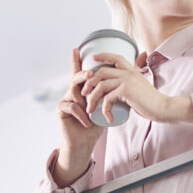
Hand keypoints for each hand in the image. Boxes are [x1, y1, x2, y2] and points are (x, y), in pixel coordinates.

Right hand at [53, 48, 105, 184]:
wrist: (84, 143)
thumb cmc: (97, 124)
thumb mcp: (108, 106)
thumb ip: (116, 93)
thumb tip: (130, 82)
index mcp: (82, 90)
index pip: (80, 72)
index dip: (77, 61)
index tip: (76, 48)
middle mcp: (72, 92)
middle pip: (75, 78)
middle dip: (83, 74)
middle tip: (91, 73)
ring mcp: (65, 101)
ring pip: (73, 91)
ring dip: (83, 93)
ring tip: (89, 95)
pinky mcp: (61, 111)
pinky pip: (71, 108)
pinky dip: (82, 114)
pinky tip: (88, 121)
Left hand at [79, 51, 192, 124]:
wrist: (163, 108)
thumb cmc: (151, 102)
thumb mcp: (140, 88)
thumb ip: (130, 85)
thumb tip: (120, 90)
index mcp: (132, 71)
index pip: (116, 57)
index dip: (103, 56)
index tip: (93, 59)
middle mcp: (128, 73)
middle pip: (101, 72)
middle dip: (89, 82)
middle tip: (84, 93)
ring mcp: (127, 81)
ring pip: (101, 85)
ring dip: (92, 98)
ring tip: (90, 109)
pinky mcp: (126, 91)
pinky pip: (107, 99)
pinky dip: (104, 110)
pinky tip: (107, 118)